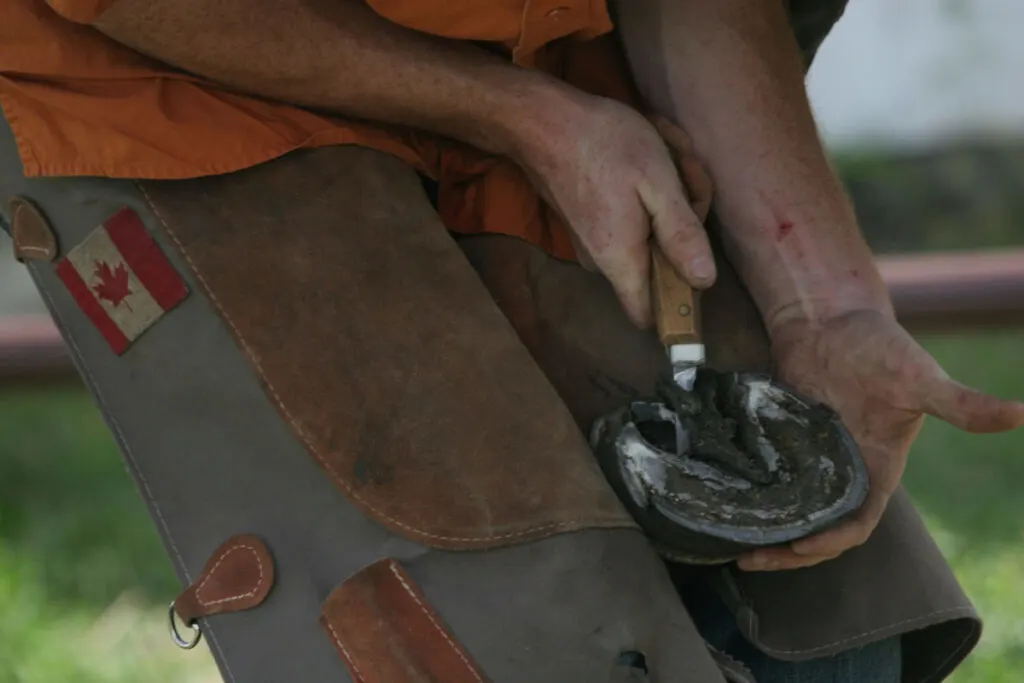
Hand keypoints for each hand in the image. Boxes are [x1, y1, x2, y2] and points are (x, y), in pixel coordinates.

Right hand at [509, 94, 715, 326]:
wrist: (542, 121)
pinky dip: (640, 191)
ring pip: (645, 235)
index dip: (677, 300)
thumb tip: (706, 281)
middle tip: (682, 170)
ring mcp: (590, 242)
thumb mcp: (656, 181)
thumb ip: (680, 234)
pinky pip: (626, 219)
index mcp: (622, 260)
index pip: (648, 314)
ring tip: (660, 152)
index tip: (694, 259)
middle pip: (656, 263)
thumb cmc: (603, 145)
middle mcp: (601, 261)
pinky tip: (641, 154)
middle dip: (680, 221)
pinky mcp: (585, 222)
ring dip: (664, 197)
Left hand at [738, 309, 1023, 570]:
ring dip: (764, 526)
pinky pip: (764, 477)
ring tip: (729, 539)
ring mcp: (808, 456)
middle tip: (745, 556)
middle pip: (815, 527)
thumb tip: (1021, 414)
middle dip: (785, 548)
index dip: (830, 542)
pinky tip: (723, 501)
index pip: (856, 524)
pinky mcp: (780, 439)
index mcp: (878, 469)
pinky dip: (749, 493)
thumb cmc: (883, 347)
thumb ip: (961, 403)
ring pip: (787, 507)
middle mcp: (843, 470)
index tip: (798, 548)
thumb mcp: (920, 378)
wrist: (833, 317)